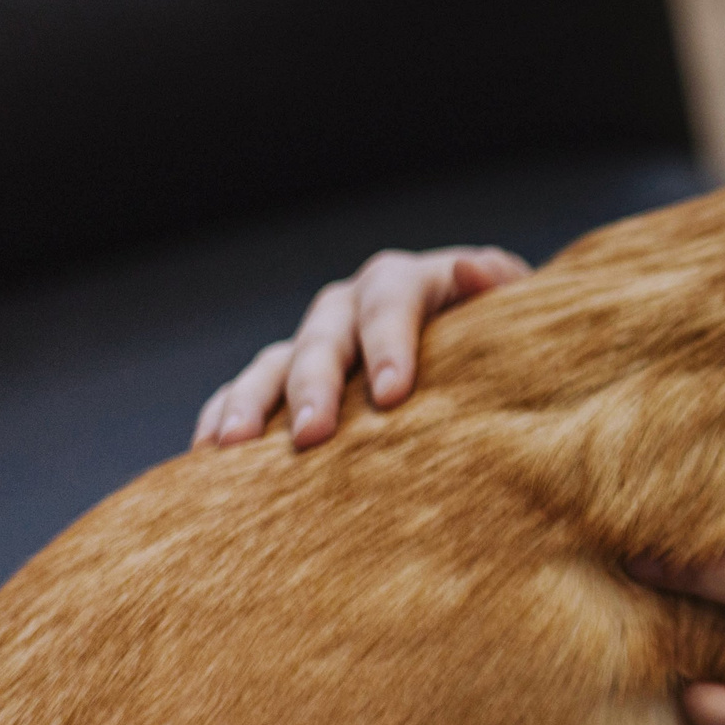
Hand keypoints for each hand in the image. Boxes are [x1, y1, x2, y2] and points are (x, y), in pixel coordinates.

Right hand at [192, 246, 531, 450]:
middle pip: (325, 335)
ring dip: (251, 402)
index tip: (394, 395)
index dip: (390, 344)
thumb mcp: (518, 314)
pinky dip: (224, 417)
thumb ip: (501, 291)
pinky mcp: (289, 378)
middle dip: (316, 385)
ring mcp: (316, 340)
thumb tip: (472, 271)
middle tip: (313, 435)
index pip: (393, 301)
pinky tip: (207, 453)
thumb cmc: (506, 340)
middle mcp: (353, 305)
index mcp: (409, 281)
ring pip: (273, 363)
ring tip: (231, 447)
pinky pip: (245, 391)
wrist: (483, 354)